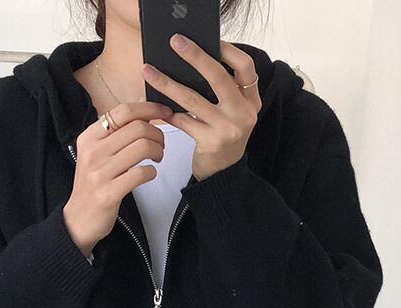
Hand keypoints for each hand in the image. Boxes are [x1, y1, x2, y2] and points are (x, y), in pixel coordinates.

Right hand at [63, 101, 172, 256]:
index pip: (124, 111)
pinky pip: (141, 174)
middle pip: (138, 128)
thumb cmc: (93, 184)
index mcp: (89, 137)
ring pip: (143, 147)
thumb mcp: (95, 153)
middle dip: (158, 134)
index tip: (165, 113)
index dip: (149, 108)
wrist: (78, 220)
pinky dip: (152, 172)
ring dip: (158, 152)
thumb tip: (142, 110)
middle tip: (160, 145)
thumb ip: (114, 134)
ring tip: (157, 158)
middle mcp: (93, 152)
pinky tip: (149, 174)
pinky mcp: (109, 193)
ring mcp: (100, 173)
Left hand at [141, 37, 260, 180]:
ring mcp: (228, 129)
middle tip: (175, 42)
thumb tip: (193, 62)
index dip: (229, 51)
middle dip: (195, 56)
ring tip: (149, 71)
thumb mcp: (231, 113)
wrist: (223, 174)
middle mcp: (243, 113)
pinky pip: (184, 121)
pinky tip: (155, 105)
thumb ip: (223, 92)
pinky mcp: (210, 142)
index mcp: (250, 101)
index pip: (246, 67)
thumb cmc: (223, 137)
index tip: (212, 39)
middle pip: (218, 77)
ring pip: (193, 99)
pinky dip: (168, 112)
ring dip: (168, 83)